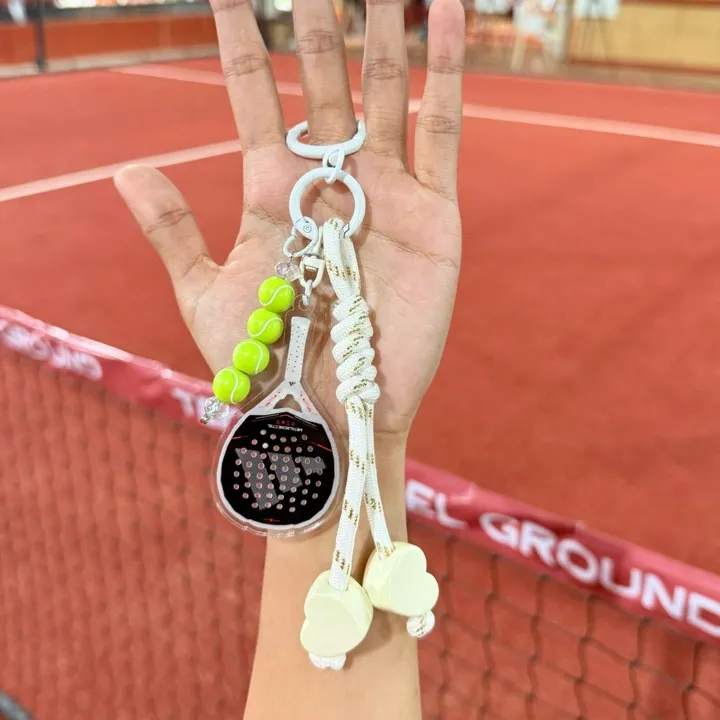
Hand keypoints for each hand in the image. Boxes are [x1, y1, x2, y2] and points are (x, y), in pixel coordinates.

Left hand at [115, 0, 464, 440]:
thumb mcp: (207, 295)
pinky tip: (446, 15)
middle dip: (317, 18)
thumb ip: (173, 232)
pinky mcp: (434, 214)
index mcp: (273, 189)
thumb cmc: (266, 364)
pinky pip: (443, 130)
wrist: (329, 410)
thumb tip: (125, 171)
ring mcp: (387, 191)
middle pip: (323, 78)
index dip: (243, 39)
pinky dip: (449, 73)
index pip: (256, 94)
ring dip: (385, 29)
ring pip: (386, 90)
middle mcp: (331, 179)